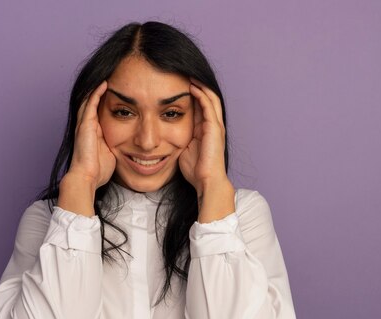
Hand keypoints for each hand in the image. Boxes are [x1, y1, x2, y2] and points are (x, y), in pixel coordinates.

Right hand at [66, 80, 115, 188]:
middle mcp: (87, 127)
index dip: (107, 101)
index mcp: (93, 134)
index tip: (118, 92)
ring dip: (98, 88)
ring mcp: (84, 125)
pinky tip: (105, 83)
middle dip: (101, 91)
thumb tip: (130, 147)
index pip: (99, 112)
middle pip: (92, 103)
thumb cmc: (98, 172)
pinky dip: (97, 92)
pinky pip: (90, 104)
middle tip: (112, 79)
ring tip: (108, 76)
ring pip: (90, 100)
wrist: (87, 178)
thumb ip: (117, 147)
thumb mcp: (112, 155)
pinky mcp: (84, 125)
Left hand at [178, 80, 229, 194]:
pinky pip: (209, 106)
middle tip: (185, 74)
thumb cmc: (195, 170)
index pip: (199, 106)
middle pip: (207, 99)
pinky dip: (201, 95)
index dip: (191, 95)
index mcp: (205, 130)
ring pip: (210, 98)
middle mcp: (212, 125)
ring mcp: (215, 126)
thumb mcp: (183, 149)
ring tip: (189, 75)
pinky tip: (192, 87)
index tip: (178, 85)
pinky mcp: (215, 128)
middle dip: (197, 85)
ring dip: (200, 86)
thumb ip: (179, 139)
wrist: (206, 181)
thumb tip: (165, 135)